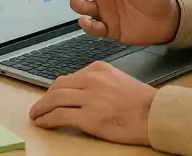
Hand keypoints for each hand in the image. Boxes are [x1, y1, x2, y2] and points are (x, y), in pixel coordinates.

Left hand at [29, 61, 156, 145]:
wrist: (156, 114)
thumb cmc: (143, 102)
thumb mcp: (119, 79)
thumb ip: (99, 82)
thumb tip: (83, 91)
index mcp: (97, 69)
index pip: (69, 77)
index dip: (56, 88)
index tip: (51, 94)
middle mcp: (90, 80)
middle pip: (58, 87)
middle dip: (45, 97)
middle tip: (39, 105)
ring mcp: (88, 98)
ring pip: (54, 99)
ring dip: (41, 107)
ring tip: (36, 114)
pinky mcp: (88, 117)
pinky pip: (59, 116)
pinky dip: (47, 119)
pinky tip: (43, 122)